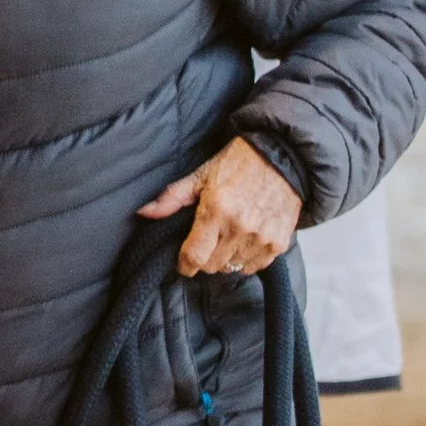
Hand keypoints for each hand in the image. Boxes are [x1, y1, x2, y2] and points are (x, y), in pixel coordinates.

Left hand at [140, 137, 301, 277]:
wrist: (282, 157)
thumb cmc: (238, 164)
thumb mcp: (201, 175)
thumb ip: (172, 197)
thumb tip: (144, 212)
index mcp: (216, 209)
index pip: (194, 256)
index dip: (184, 264)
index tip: (183, 262)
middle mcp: (240, 226)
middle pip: (212, 266)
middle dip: (204, 258)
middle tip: (207, 241)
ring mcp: (261, 237)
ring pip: (232, 268)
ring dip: (226, 258)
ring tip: (227, 237)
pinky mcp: (278, 243)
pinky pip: (254, 266)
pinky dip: (246, 259)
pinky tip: (244, 240)